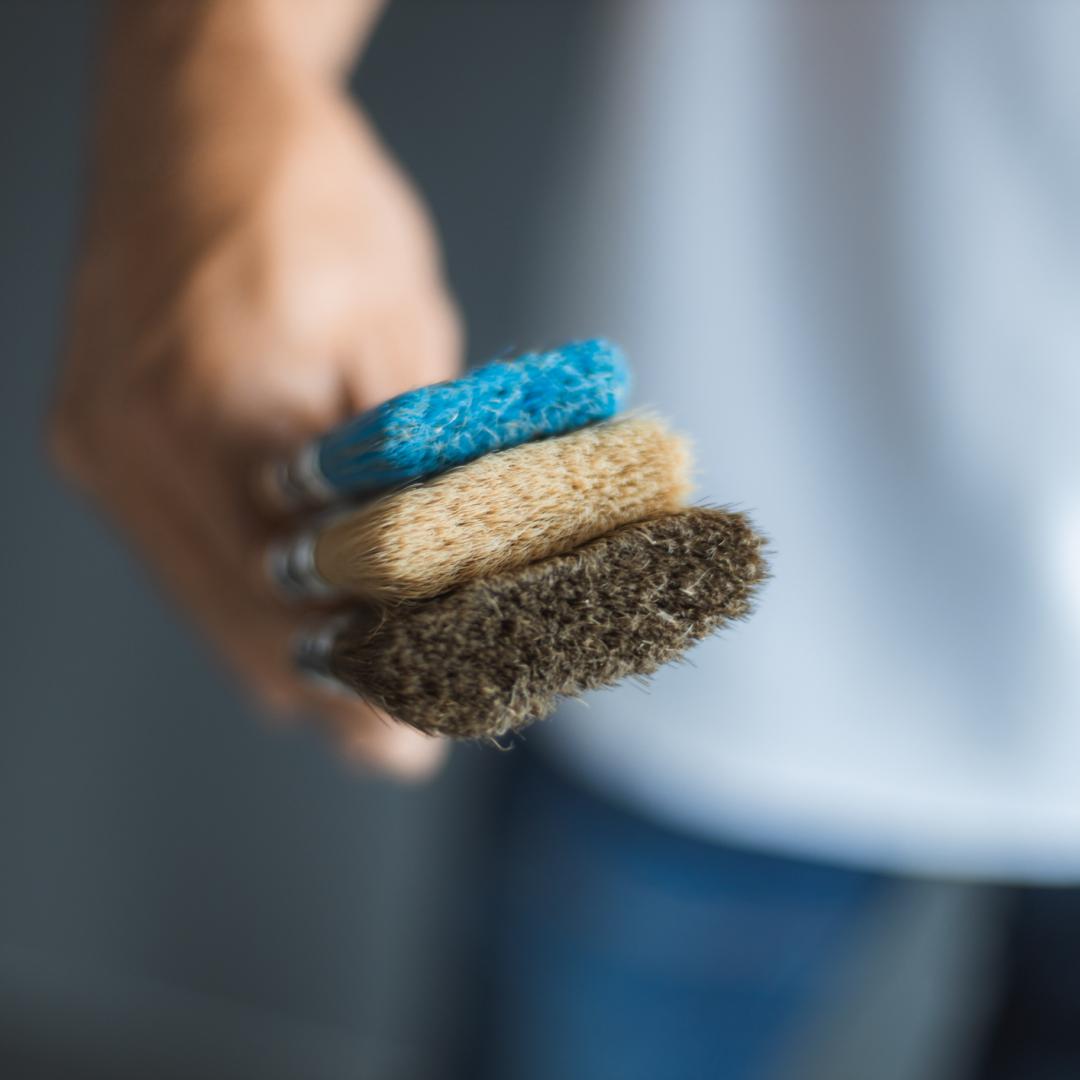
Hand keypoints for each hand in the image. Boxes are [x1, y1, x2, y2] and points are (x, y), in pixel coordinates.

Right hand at [50, 51, 459, 777]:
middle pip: (239, 619)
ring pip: (202, 599)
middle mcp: (135, 439)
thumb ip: (421, 462)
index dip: (367, 671)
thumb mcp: (400, 326)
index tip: (416, 727)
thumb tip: (461, 569)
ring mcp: (103, 441)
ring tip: (359, 711)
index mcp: (219, 403)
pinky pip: (177, 554)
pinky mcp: (99, 434)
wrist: (200, 113)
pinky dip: (242, 599)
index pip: (303, 592)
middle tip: (397, 748)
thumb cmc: (312, 200)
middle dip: (326, 693)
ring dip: (283, 657)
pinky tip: (297, 629)